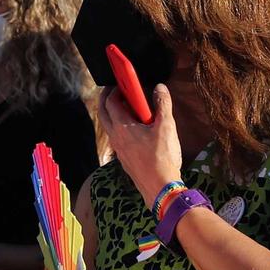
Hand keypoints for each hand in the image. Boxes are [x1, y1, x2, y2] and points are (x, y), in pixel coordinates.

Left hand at [100, 85, 183, 204]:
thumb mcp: (166, 127)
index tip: (121, 82)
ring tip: (128, 108)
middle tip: (115, 90)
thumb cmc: (162, 158)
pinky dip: (120, 128)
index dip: (114, 89)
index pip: (110, 102)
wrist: (160, 187)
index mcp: (122, 127)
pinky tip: (135, 130)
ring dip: (113, 114)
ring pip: (109, 127)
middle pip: (103, 114)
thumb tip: (160, 88)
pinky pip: (117, 138)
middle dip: (106, 99)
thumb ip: (163, 104)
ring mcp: (118, 150)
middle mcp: (116, 137)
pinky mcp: (124, 159)